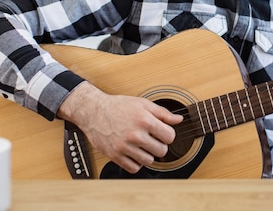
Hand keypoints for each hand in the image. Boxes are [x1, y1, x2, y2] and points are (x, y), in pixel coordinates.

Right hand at [57, 82, 182, 173]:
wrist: (94, 112)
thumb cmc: (119, 106)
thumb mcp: (143, 104)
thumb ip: (163, 113)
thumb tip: (179, 120)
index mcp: (144, 120)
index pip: (169, 137)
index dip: (168, 134)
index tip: (162, 133)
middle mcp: (135, 135)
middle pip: (161, 151)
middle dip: (159, 145)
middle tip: (152, 139)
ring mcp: (125, 147)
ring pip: (149, 161)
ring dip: (148, 154)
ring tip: (142, 145)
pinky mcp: (115, 156)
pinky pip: (134, 168)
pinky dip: (136, 162)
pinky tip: (134, 152)